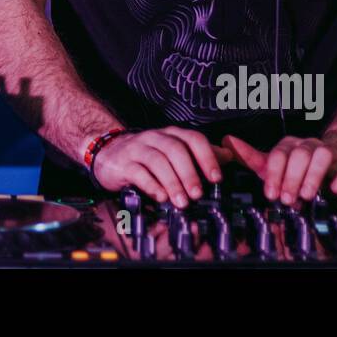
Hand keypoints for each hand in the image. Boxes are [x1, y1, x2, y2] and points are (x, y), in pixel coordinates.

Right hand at [91, 127, 235, 206]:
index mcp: (171, 135)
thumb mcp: (173, 151)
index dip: (206, 157)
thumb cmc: (147, 156)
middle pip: (175, 149)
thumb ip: (199, 154)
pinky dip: (151, 185)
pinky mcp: (123, 163)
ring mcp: (137, 148)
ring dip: (172, 182)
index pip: (193, 139)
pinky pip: (138, 172)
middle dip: (189, 173)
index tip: (216, 178)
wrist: (107, 153)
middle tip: (198, 194)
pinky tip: (161, 198)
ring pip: (157, 160)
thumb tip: (228, 156)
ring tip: (181, 202)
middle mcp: (155, 138)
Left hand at [222, 133, 336, 204]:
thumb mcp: (273, 164)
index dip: (274, 174)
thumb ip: (250, 158)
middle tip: (287, 198)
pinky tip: (335, 190)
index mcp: (289, 146)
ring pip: (322, 156)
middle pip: (299, 155)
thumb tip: (225, 142)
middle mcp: (308, 146)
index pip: (278, 154)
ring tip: (307, 195)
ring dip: (314, 176)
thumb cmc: (300, 166)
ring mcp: (330, 152)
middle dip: (292, 178)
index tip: (271, 193)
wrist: (335, 158)